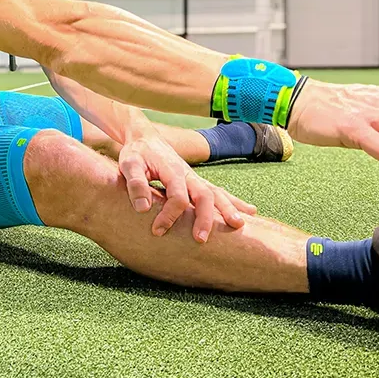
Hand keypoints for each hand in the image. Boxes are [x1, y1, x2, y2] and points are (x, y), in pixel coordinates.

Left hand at [118, 135, 257, 242]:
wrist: (145, 138)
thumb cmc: (136, 153)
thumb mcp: (129, 165)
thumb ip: (135, 184)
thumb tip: (142, 209)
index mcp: (172, 170)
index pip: (177, 197)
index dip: (169, 215)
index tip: (157, 230)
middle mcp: (188, 174)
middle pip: (204, 195)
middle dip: (206, 217)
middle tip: (202, 239)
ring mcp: (195, 178)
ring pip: (216, 193)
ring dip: (228, 209)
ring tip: (239, 225)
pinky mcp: (197, 182)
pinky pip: (218, 192)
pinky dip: (234, 202)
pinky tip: (249, 212)